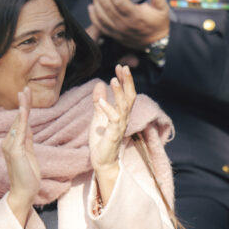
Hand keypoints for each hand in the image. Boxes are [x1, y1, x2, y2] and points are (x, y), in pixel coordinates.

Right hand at [2, 87, 39, 224]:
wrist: (24, 192)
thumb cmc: (28, 176)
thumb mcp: (29, 154)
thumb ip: (27, 140)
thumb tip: (28, 127)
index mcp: (11, 143)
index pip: (19, 122)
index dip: (23, 108)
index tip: (26, 95)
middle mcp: (8, 143)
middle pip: (17, 119)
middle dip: (23, 103)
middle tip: (26, 88)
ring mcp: (10, 146)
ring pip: (18, 122)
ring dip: (22, 107)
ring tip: (25, 93)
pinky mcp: (14, 151)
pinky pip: (20, 132)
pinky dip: (23, 119)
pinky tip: (25, 109)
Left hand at [88, 0, 170, 50]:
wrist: (156, 43)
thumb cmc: (158, 24)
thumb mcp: (163, 9)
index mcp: (135, 16)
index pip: (119, 2)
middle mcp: (124, 24)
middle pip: (107, 7)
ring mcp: (118, 30)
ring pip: (101, 16)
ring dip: (95, 2)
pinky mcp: (114, 35)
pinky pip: (100, 26)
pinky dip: (93, 16)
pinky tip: (91, 7)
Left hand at [90, 66, 136, 204]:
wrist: (101, 161)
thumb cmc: (101, 141)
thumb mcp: (98, 117)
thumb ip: (99, 101)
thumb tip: (100, 84)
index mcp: (121, 113)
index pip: (126, 93)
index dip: (124, 80)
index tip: (120, 66)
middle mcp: (123, 118)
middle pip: (129, 97)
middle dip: (127, 81)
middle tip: (123, 67)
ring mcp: (119, 127)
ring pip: (123, 106)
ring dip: (119, 92)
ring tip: (113, 80)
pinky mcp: (113, 135)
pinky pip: (113, 120)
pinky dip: (108, 109)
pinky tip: (101, 101)